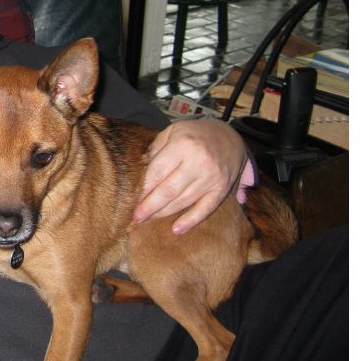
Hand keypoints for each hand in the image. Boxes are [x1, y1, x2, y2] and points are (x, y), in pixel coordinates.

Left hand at [134, 118, 247, 234]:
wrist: (231, 135)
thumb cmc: (195, 134)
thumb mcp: (173, 131)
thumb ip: (156, 149)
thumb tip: (140, 171)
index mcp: (183, 145)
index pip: (158, 172)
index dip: (143, 189)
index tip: (130, 201)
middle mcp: (199, 162)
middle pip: (169, 190)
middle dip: (149, 206)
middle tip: (135, 218)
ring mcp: (212, 178)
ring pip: (183, 201)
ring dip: (163, 214)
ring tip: (147, 221)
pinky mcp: (222, 189)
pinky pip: (206, 209)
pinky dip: (191, 221)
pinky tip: (177, 230)